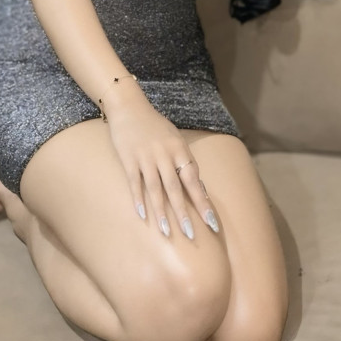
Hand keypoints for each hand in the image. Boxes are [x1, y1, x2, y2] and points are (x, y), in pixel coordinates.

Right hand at [104, 95, 220, 240]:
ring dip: (161, 211)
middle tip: (191, 235)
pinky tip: (142, 215)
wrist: (129, 105)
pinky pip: (135, 182)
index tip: (212, 222)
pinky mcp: (129, 158)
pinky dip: (138, 198)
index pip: (194, 180)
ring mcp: (146, 157)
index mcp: (179, 149)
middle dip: (184, 213)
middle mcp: (165, 154)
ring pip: (156, 189)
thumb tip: (200, 188)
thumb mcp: (174, 139)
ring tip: (166, 232)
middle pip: (176, 188)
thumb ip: (185, 163)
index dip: (203, 202)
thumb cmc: (154, 125)